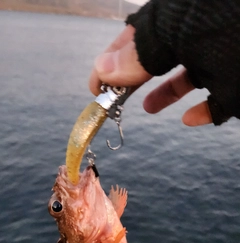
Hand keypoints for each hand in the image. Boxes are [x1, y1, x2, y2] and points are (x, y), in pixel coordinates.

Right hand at [89, 25, 211, 125]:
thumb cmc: (223, 28)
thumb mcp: (174, 37)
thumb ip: (141, 53)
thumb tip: (104, 67)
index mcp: (175, 21)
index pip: (137, 38)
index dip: (113, 60)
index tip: (97, 87)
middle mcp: (197, 38)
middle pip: (161, 56)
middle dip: (136, 77)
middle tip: (116, 98)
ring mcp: (219, 61)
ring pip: (188, 78)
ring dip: (166, 94)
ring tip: (149, 107)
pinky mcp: (235, 86)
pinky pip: (217, 103)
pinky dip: (200, 112)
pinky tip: (189, 119)